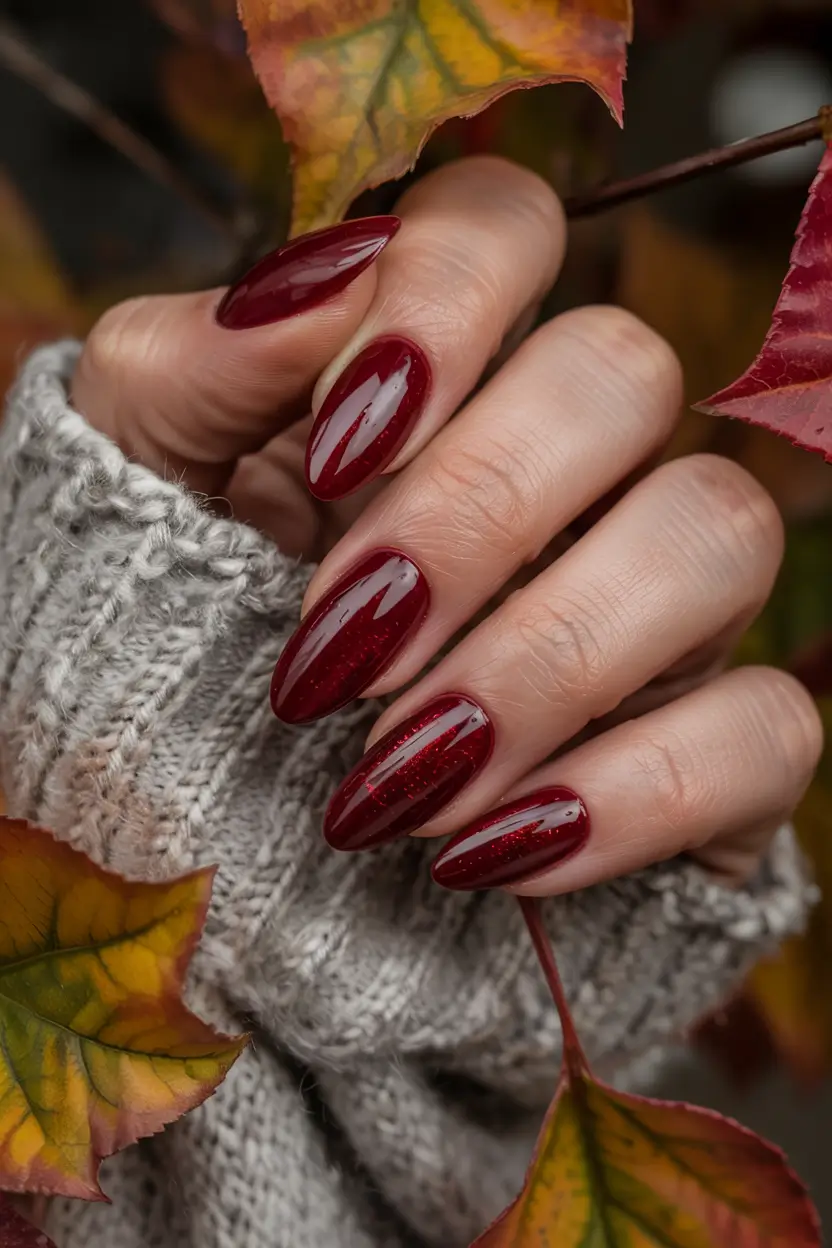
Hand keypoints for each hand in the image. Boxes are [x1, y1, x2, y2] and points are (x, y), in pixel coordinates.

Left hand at [72, 156, 821, 894]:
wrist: (226, 838)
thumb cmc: (166, 643)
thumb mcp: (131, 499)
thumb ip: (191, 364)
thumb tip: (324, 274)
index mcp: (432, 375)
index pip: (503, 228)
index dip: (443, 308)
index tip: (335, 453)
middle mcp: (571, 464)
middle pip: (624, 373)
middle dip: (474, 517)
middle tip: (338, 656)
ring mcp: (658, 600)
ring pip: (722, 533)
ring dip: (549, 661)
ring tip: (394, 779)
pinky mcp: (710, 743)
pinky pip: (765, 730)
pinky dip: (631, 797)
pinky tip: (484, 855)